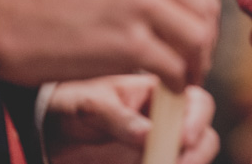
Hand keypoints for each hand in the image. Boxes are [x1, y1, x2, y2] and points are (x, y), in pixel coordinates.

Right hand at [0, 0, 220, 91]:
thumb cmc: (52, 1)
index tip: (200, 34)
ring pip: (197, 37)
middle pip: (204, 8)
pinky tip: (170, 87)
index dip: (206, 13)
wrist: (3, 23)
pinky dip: (178, 81)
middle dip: (206, 41)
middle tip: (197, 62)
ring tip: (186, 76)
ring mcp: (138, 3)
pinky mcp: (128, 43)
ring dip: (197, 63)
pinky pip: (174, 66)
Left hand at [44, 74, 218, 163]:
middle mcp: (166, 121)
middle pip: (203, 136)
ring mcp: (159, 147)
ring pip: (192, 159)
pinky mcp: (151, 161)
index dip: (197, 119)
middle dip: (198, 152)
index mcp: (160, 94)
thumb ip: (117, 116)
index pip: (196, 101)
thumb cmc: (71, 103)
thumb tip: (146, 133)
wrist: (48, 130)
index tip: (184, 138)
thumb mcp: (89, 103)